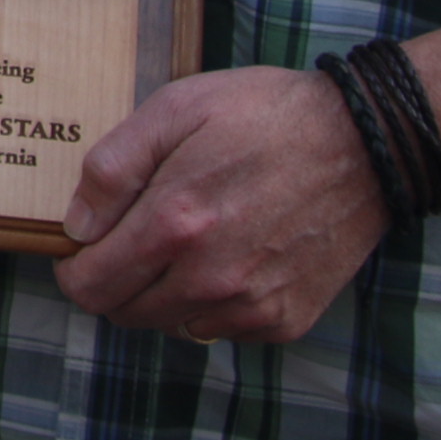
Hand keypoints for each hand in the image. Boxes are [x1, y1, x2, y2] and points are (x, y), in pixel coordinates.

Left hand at [51, 66, 385, 343]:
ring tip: (189, 240)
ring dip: (163, 294)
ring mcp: (252, 306)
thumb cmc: (264, 115)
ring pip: (171, 325)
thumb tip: (77, 227)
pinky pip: (220, 329)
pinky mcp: (286, 320)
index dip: (75, 267)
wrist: (365, 142)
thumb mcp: (174, 110)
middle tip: (136, 235)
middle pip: (124, 313)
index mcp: (175, 225)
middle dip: (115, 280)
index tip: (85, 244)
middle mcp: (211, 279)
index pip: (90, 287)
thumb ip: (113, 169)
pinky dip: (211, 303)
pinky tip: (231, 255)